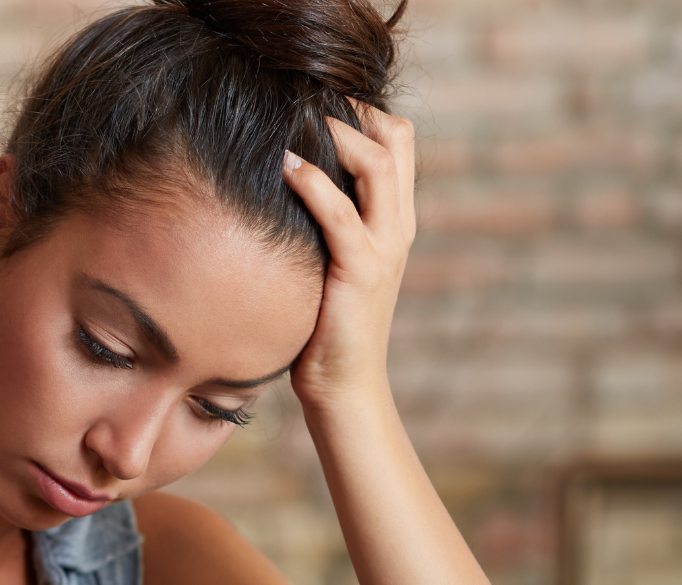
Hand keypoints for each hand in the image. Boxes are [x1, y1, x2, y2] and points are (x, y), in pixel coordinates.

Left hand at [280, 107, 416, 410]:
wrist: (343, 386)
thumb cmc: (325, 324)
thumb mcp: (331, 261)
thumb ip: (325, 223)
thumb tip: (281, 183)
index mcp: (393, 220)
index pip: (399, 141)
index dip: (365, 112)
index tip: (320, 102)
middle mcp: (397, 226)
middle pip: (398, 138)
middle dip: (355, 110)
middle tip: (308, 101)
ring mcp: (384, 247)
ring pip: (379, 163)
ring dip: (337, 134)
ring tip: (298, 119)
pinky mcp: (361, 271)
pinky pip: (341, 213)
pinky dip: (313, 182)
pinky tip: (285, 165)